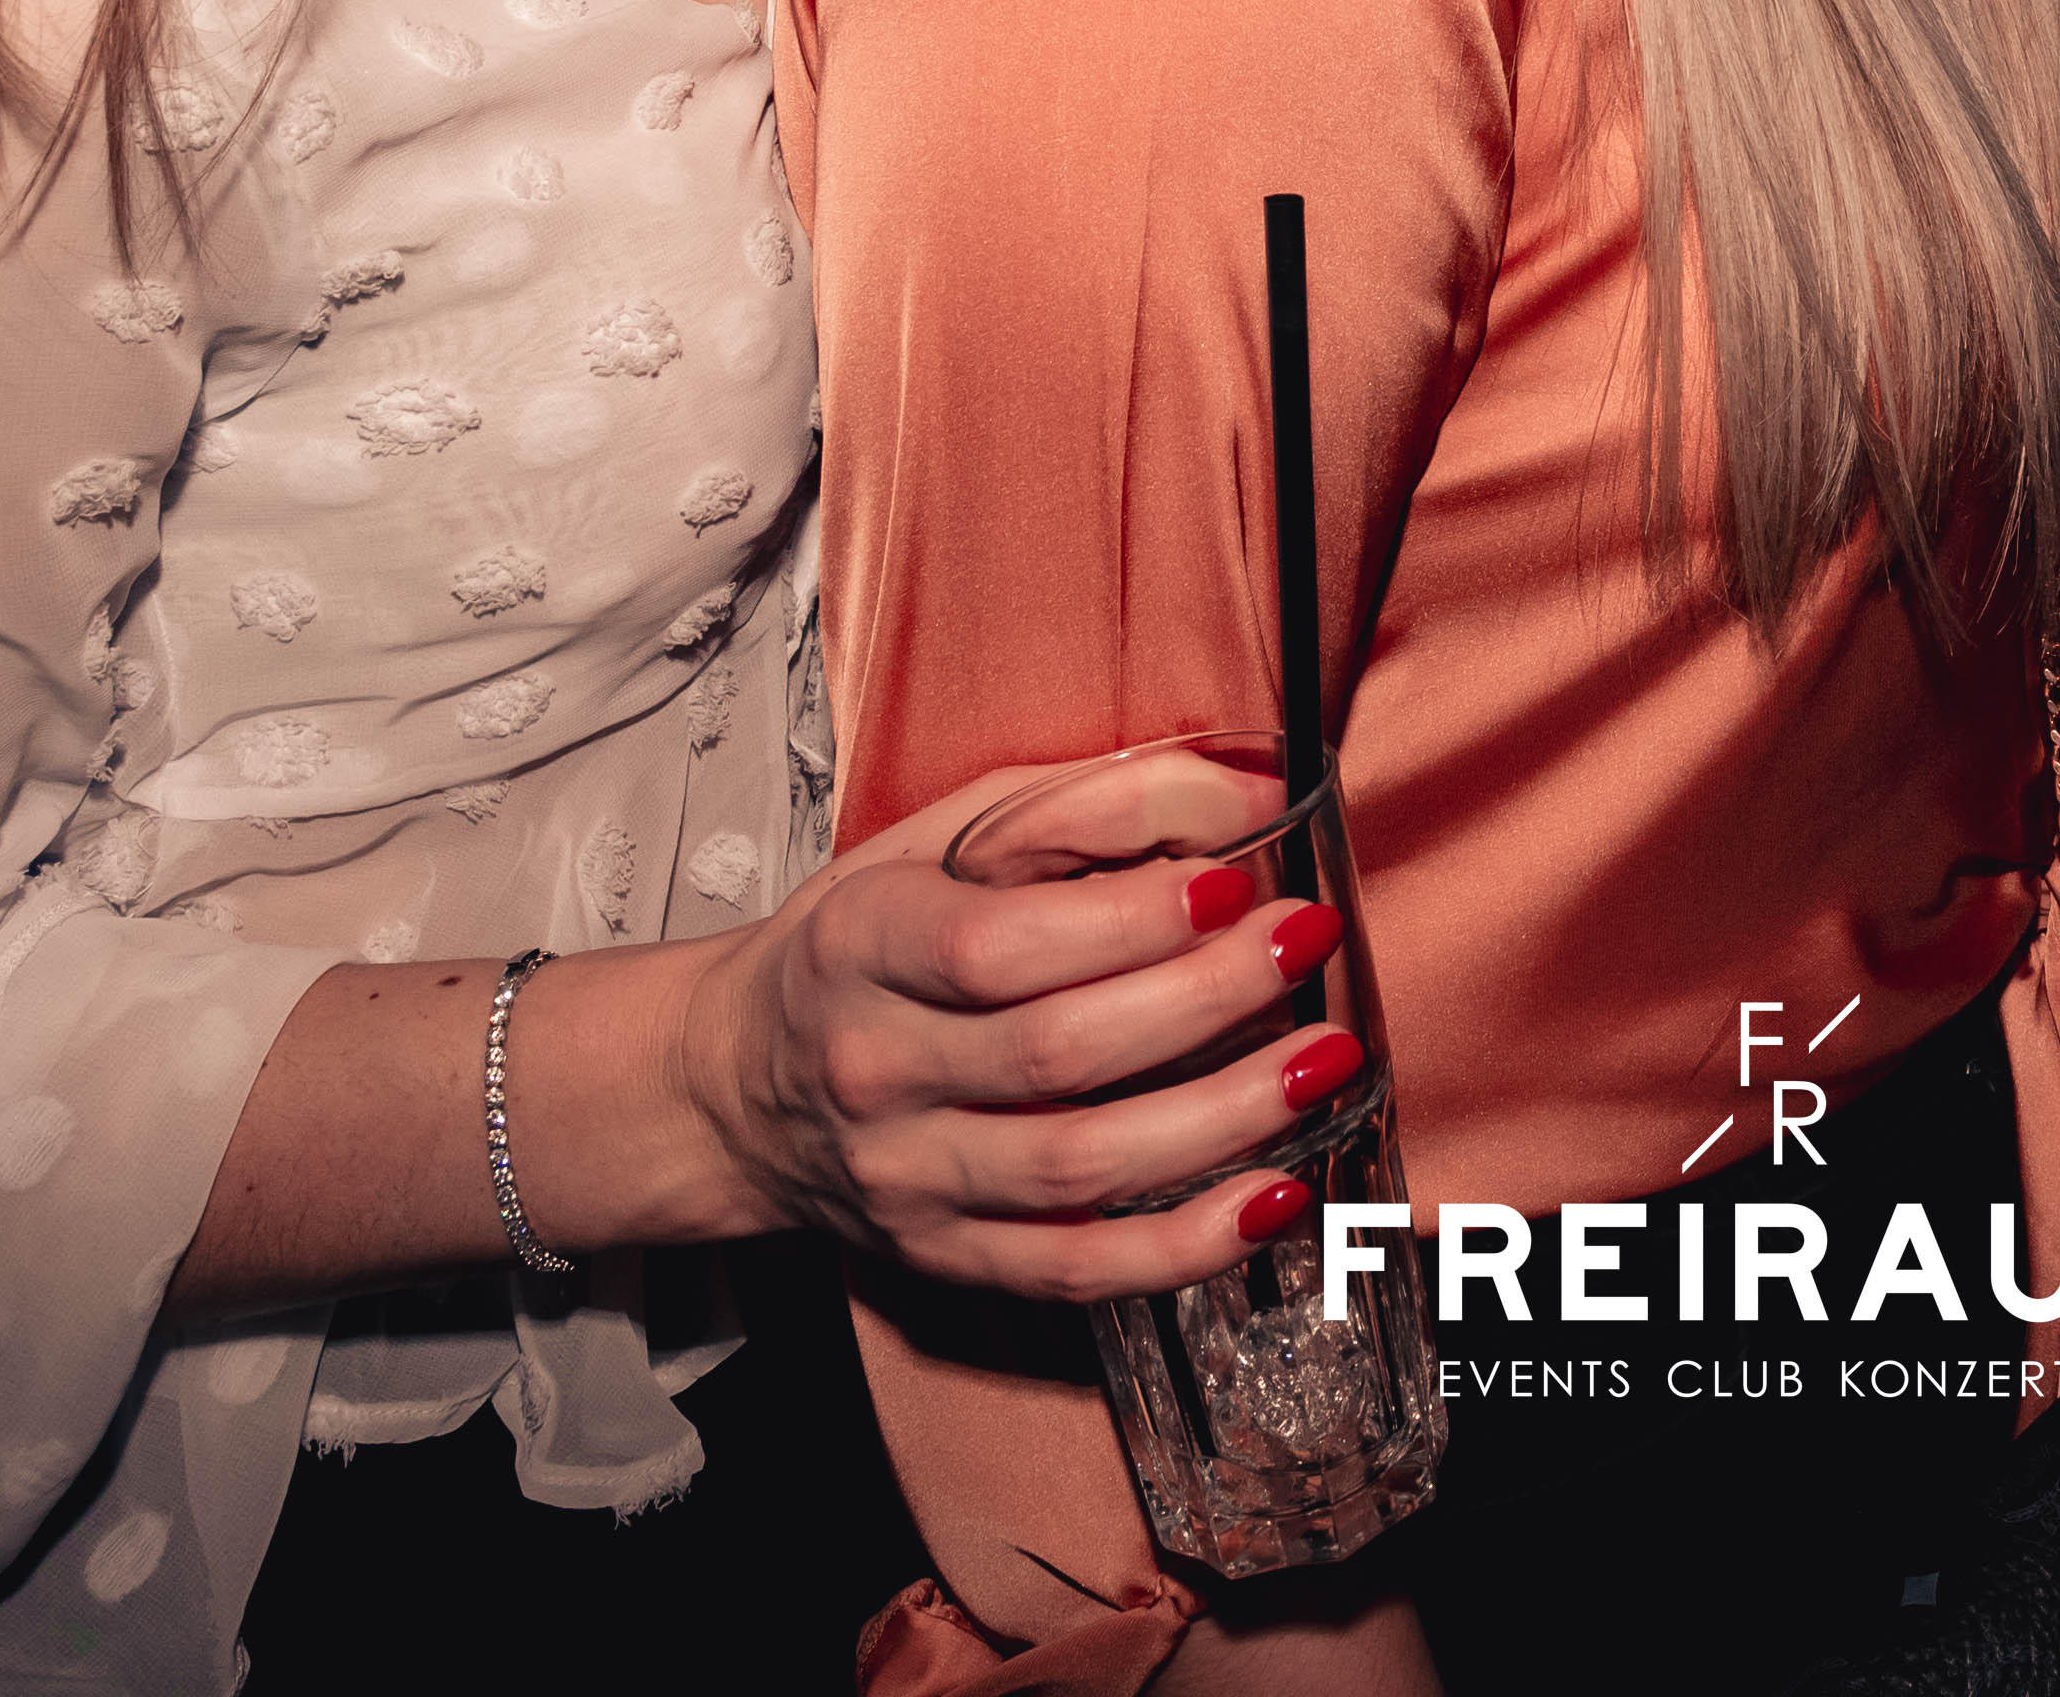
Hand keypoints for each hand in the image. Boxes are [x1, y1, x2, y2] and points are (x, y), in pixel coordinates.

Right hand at [680, 753, 1368, 1298]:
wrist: (738, 1085)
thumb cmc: (862, 943)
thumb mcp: (939, 841)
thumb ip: (1086, 806)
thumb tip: (1251, 791)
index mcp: (862, 945)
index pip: (995, 946)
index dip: (1126, 920)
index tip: (1235, 880)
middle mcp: (874, 1070)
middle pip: (1054, 1053)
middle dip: (1206, 1000)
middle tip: (1306, 947)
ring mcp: (907, 1178)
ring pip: (1079, 1166)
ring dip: (1222, 1118)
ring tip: (1322, 1062)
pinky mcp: (945, 1256)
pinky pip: (1077, 1268)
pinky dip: (1184, 1244)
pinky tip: (1271, 1195)